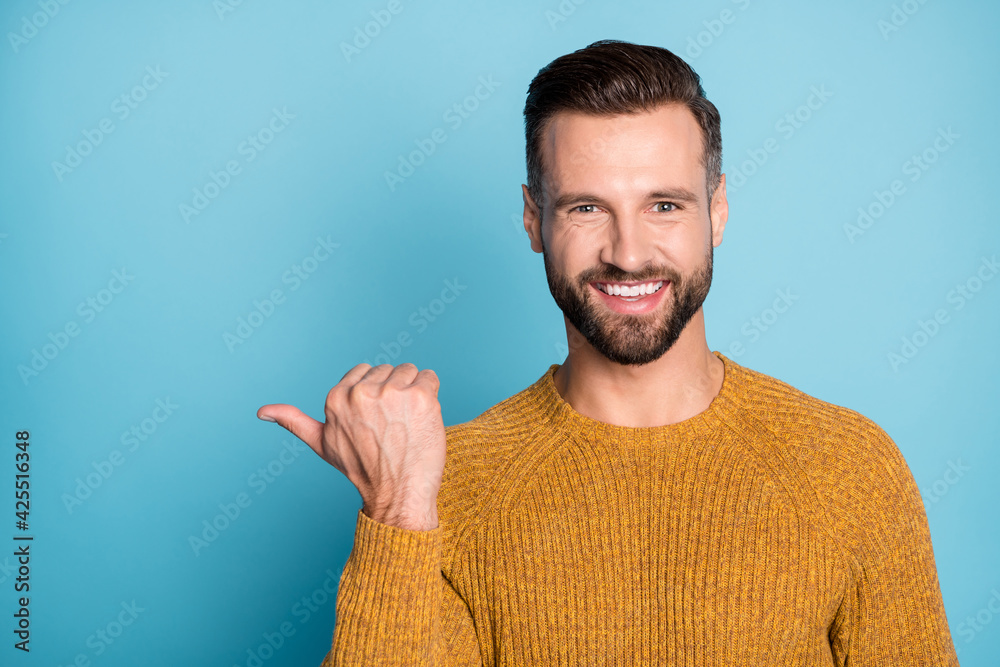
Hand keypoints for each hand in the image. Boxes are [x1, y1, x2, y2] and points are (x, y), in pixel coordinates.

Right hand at [257, 363, 445, 530]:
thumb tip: (262, 412)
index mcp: (337, 397)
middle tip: (392, 427)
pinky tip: (422, 420)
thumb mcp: (322, 444)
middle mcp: (362, 392)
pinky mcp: (419, 396)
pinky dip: (432, 395)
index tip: (376, 421)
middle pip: (389, 370)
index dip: (375, 395)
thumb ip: (295, 422)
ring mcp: (391, 392)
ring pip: (410, 371)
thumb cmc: (364, 469)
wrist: (399, 494)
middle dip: (394, 393)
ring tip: (407, 424)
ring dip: (414, 393)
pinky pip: (430, 377)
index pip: (366, 371)